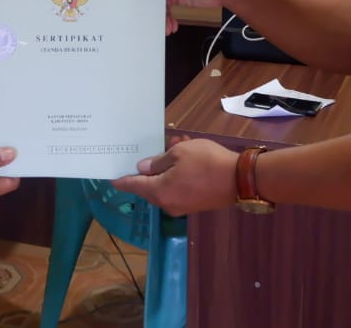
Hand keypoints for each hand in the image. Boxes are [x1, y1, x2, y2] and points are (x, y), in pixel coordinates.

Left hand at [112, 137, 238, 215]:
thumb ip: (158, 162)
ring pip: (166, 183)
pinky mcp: (195, 204)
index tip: (111, 178)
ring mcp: (182, 206)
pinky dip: (179, 173)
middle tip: (159, 146)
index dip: (122, 180)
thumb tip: (143, 169)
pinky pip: (179, 187)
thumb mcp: (179, 154)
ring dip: (169, 166)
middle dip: (152, 166)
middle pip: (151, 185)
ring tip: (179, 144)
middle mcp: (167, 203)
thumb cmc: (206, 162)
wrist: (240, 179)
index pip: (133, 186)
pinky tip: (189, 156)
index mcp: (159, 192)